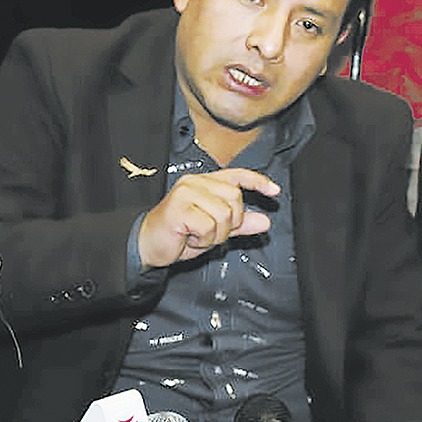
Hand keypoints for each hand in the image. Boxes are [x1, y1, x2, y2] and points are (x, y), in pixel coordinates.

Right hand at [138, 168, 278, 267]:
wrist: (147, 246)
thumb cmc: (179, 235)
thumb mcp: (215, 230)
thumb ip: (239, 224)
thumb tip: (264, 221)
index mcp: (204, 182)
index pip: (236, 175)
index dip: (257, 182)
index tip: (274, 191)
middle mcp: (194, 182)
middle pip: (235, 199)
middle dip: (230, 223)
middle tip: (210, 232)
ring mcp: (185, 193)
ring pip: (224, 214)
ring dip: (215, 234)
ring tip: (198, 235)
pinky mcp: (179, 208)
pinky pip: (209, 226)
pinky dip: (204, 239)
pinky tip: (190, 237)